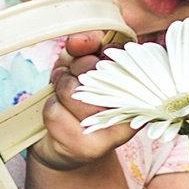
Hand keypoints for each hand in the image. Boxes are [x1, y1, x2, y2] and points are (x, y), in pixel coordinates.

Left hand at [28, 31, 135, 171]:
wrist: (64, 144)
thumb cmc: (75, 98)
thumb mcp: (78, 64)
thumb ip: (84, 46)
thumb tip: (80, 40)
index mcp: (138, 85)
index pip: (119, 55)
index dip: (96, 52)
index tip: (88, 57)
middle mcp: (133, 109)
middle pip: (92, 71)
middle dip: (73, 71)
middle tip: (73, 82)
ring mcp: (113, 130)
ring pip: (71, 91)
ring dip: (59, 90)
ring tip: (65, 98)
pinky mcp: (91, 147)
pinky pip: (56, 112)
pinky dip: (50, 108)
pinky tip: (60, 116)